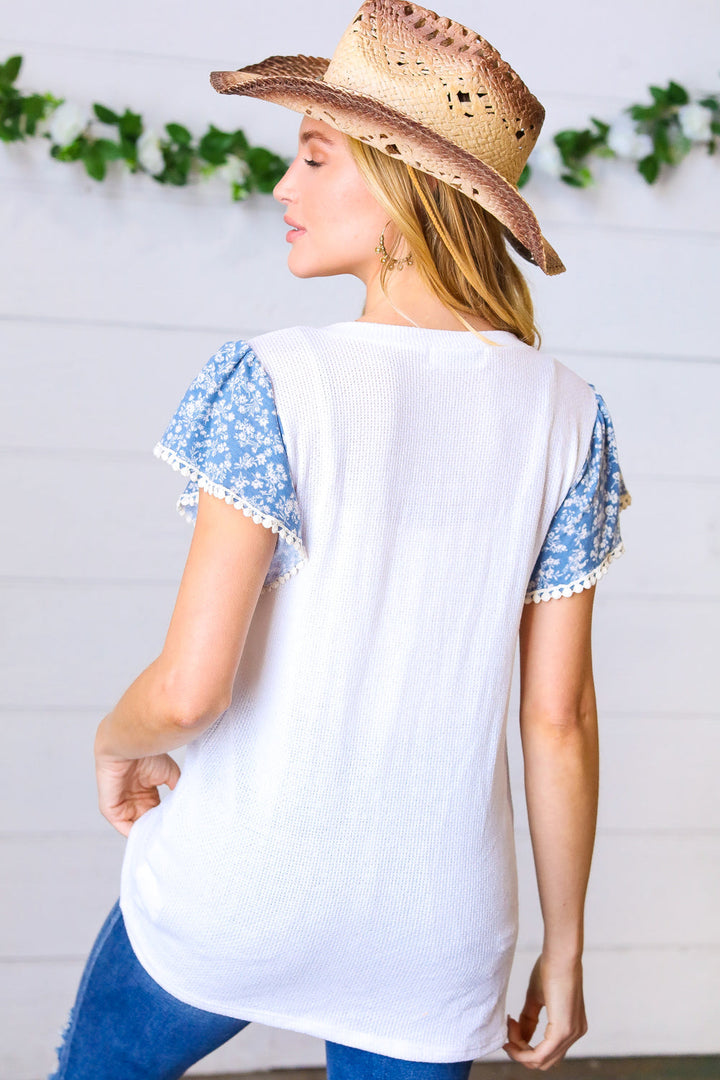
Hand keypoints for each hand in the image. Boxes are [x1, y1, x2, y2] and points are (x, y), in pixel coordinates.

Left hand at [95, 752, 180, 836]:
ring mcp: (122, 805)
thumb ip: (177, 791)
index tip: (179, 827)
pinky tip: (148, 835)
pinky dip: (135, 833)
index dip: (166, 821)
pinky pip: (123, 827)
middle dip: (157, 830)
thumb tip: (186, 807)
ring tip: (162, 838)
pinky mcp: (110, 809)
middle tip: (172, 836)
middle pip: (147, 822)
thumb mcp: (169, 774)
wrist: (128, 745)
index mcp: (146, 793)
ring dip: (148, 833)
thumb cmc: (147, 755)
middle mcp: (134, 800)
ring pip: (136, 827)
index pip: (156, 813)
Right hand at [503, 954, 587, 1069]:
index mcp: (572, 1025)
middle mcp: (575, 1034)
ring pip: (540, 1061)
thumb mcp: (537, 997)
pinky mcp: (562, 1032)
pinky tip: (512, 1029)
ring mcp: (571, 1034)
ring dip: (519, 1050)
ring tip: (509, 1026)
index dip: (526, 1044)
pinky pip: (539, 1055)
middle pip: (544, 1061)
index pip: (549, 1051)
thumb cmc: (551, 968)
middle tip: (508, 1030)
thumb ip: (530, 1019)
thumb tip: (520, 1037)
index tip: (511, 1023)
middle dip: (521, 1051)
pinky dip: (522, 1049)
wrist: (560, 955)